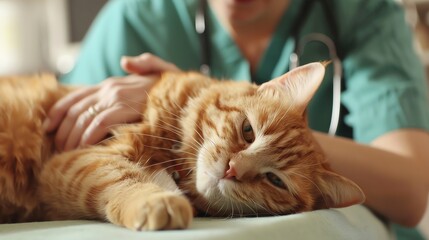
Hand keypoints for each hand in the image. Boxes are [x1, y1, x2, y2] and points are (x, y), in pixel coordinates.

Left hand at [43, 53, 178, 151]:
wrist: (187, 92)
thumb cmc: (171, 88)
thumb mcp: (155, 73)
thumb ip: (139, 66)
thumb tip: (125, 61)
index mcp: (111, 84)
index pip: (76, 96)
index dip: (58, 112)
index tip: (48, 128)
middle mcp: (110, 88)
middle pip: (75, 110)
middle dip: (62, 132)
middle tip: (58, 149)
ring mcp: (118, 97)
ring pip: (83, 118)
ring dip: (72, 137)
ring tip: (67, 153)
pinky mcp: (126, 108)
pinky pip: (99, 123)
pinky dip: (88, 136)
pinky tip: (84, 147)